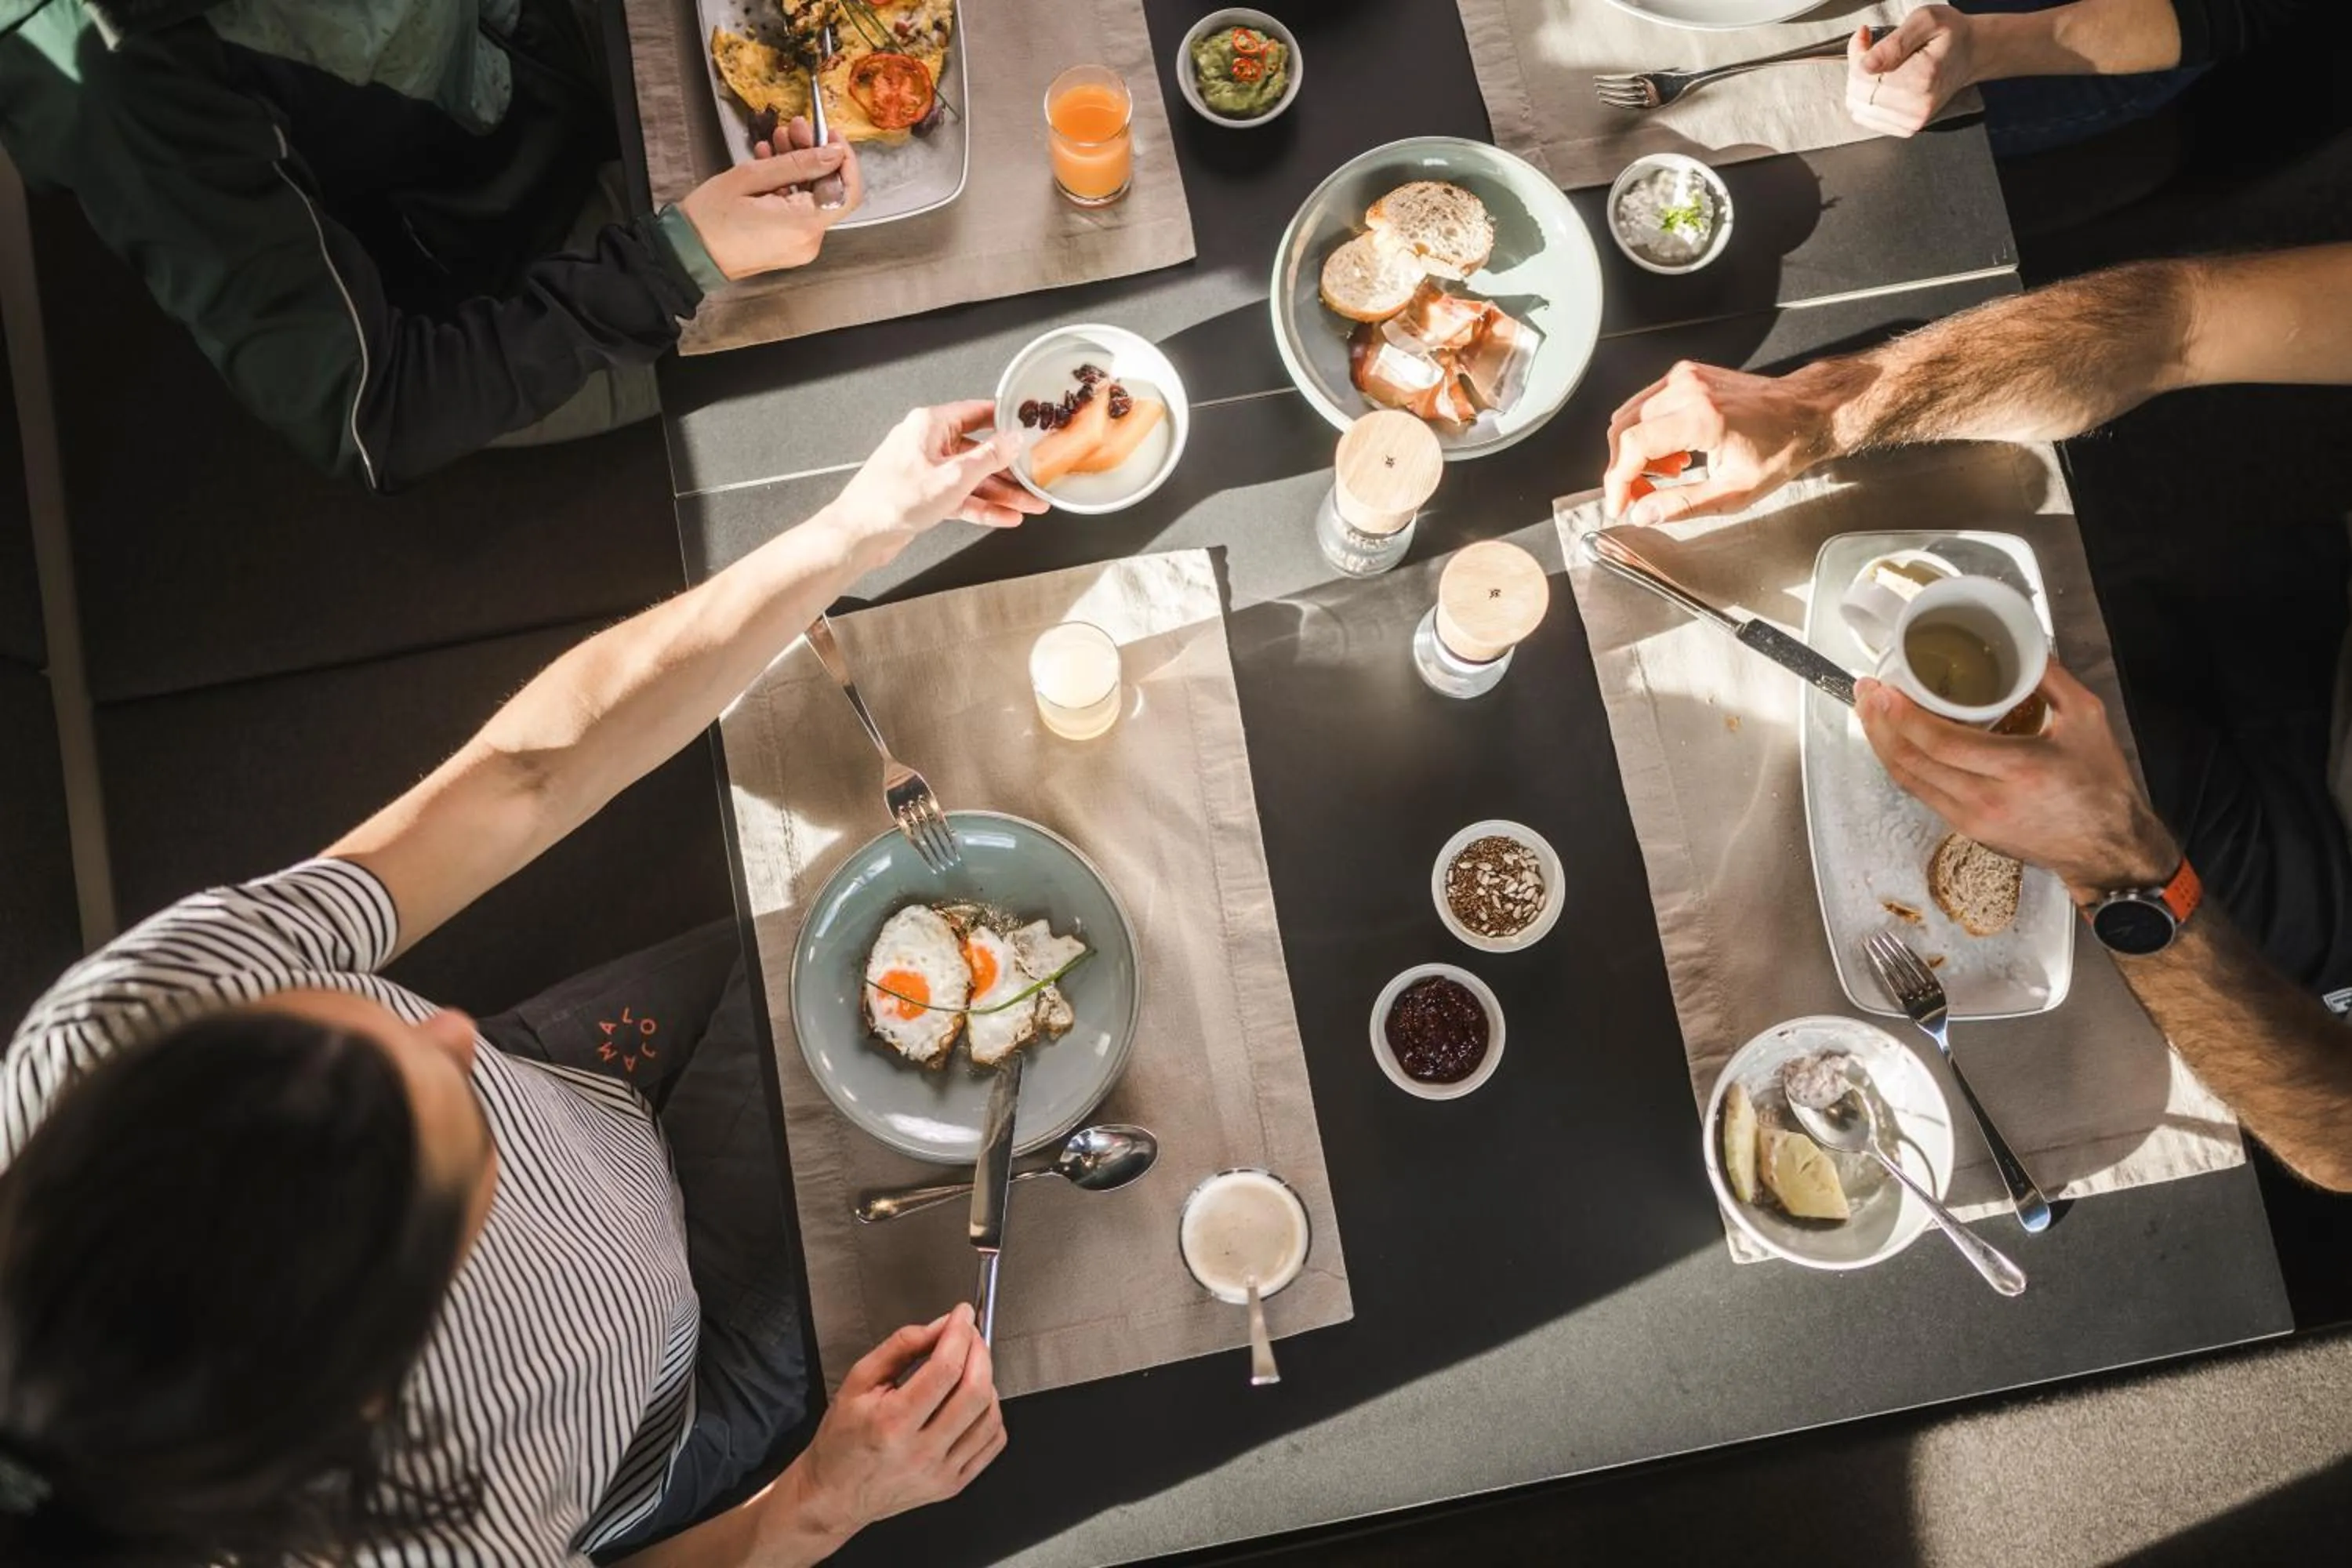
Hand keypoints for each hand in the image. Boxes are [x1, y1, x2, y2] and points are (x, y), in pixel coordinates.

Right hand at [678, 117, 863, 276]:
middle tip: (793, 128)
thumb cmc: (710, 219)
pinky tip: (769, 165)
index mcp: (802, 225)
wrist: (688, 252)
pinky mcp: (789, 245)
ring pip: (812, 197)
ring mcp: (800, 246)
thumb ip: (797, 163)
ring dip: (798, 167)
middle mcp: (808, 240)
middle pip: (828, 189)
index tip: (829, 136)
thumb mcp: (750, 178)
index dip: (845, 159)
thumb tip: (833, 152)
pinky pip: (798, 210)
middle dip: (813, 155)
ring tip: (775, 142)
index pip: (848, 190)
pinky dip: (789, 186)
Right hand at [788, 1304, 1006, 1537]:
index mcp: (892, 1423)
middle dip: (979, 1351)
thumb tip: (938, 1328)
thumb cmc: (841, 1441)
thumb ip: (900, 1347)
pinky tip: (975, 1401)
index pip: (944, 1369)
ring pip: (989, 1416)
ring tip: (970, 1367)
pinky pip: (992, 1443)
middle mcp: (920, 1451)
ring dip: (988, 1380)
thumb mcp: (857, 1381)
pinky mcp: (953, 1485)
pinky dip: (992, 1413)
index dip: (959, 1333)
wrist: (834, 1495)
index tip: (962, 1316)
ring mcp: (940, 1472)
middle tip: (970, 1335)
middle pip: (975, 1391)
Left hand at [821, 401, 1048, 565]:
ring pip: (972, 478)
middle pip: (978, 451)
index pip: (976, 413)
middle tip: (1035, 477)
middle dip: (1010, 469)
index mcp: (929, 425)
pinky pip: (960, 497)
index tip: (1028, 426)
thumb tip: (1012, 440)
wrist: (858, 534)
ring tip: (1030, 503)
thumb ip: (988, 458)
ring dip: (1001, 493)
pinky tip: (1005, 516)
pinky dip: (982, 507)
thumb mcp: (952, 477)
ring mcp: (926, 470)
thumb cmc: (890, 501)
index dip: (1005, 420)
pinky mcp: (924, 495)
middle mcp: (927, 443)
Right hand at [1602, 360, 1835, 524]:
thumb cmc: (1780, 448)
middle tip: (1640, 495)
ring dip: (1636, 452)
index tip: (1618, 503)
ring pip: (1629, 416)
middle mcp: (1689, 390)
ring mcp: (1685, 378)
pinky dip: (1648, 433)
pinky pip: (1645, 404)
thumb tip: (1643, 513)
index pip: (1632, 445)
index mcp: (1702, 418)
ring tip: (1667, 474)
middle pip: (1623, 429)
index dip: (1617, 480)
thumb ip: (1682, 505)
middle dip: (1623, 469)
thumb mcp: (1734, 491)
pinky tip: (1674, 452)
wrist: (1804, 413)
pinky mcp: (1685, 375)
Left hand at [1846, 11, 1978, 138]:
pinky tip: (1882, 85)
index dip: (1857, 55)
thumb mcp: (1926, 21)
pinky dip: (1867, 101)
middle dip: (1857, 71)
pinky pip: (1868, 119)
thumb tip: (1867, 65)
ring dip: (1860, 87)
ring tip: (1879, 67)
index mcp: (1921, 78)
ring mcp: (1913, 120)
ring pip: (1860, 108)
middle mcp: (1917, 105)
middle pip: (1858, 94)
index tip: (1865, 39)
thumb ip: (1894, 43)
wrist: (1970, 54)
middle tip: (1871, 51)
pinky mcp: (1908, 127)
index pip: (1862, 76)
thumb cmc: (1950, 35)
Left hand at [1856, 662, 2178, 895]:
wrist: (2107, 850)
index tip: (1884, 688)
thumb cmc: (2101, 785)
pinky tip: (1894, 739)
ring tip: (1869, 710)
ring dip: (1881, 744)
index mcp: (2018, 769)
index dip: (1902, 716)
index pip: (1940, 743)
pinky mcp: (1965, 829)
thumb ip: (2051, 677)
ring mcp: (1971, 819)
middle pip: (1911, 762)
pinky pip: (1921, 791)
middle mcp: (1986, 800)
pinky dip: (1901, 762)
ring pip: (1908, 780)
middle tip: (1866, 691)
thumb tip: (2021, 644)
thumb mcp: (2088, 719)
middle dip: (1878, 724)